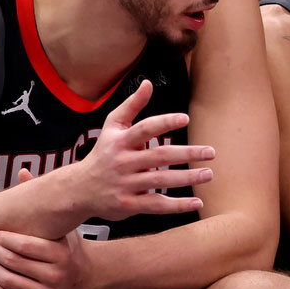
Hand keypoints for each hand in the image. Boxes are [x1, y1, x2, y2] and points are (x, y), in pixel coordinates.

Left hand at [0, 169, 91, 288]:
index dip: (5, 238)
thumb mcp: (60, 224)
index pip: (24, 245)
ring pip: (9, 282)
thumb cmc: (68, 244)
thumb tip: (22, 171)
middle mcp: (57, 276)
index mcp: (61, 254)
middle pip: (13, 263)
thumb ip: (40, 201)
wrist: (87, 273)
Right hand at [79, 79, 215, 219]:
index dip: (165, 123)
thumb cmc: (103, 153)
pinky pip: (157, 205)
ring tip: (208, 173)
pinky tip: (197, 201)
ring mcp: (126, 184)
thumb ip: (131, 105)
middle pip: (159, 156)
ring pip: (161, 180)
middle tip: (211, 152)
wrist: (79, 189)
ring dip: (188, 178)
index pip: (144, 129)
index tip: (185, 119)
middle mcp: (123, 162)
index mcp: (120, 141)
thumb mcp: (112, 127)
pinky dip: (178, 205)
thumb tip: (148, 83)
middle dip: (187, 153)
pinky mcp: (129, 204)